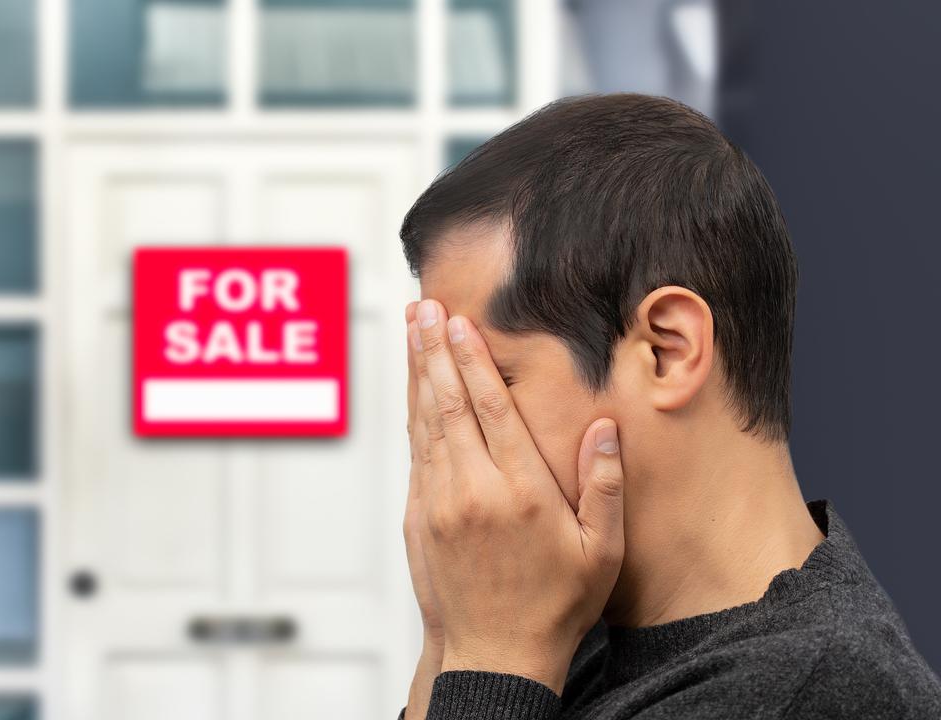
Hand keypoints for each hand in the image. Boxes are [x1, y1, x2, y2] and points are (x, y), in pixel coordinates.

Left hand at [408, 298, 625, 694]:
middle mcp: (473, 489)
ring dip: (417, 373)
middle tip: (422, 308)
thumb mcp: (600, 552)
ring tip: (410, 332)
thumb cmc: (555, 605)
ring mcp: (439, 503)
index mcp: (521, 490)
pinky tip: (413, 391)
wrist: (494, 656)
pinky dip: (412, 416)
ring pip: (425, 423)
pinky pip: (414, 455)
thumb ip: (604, 486)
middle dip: (434, 350)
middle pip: (449, 403)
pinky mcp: (419, 518)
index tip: (458, 322)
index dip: (472, 359)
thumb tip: (603, 428)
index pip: (491, 408)